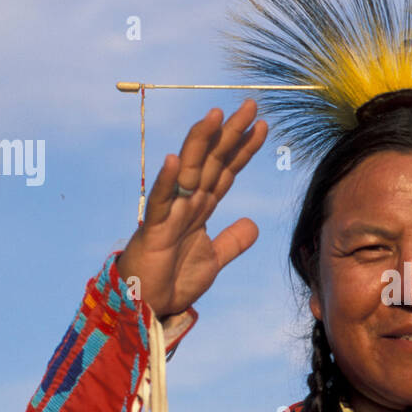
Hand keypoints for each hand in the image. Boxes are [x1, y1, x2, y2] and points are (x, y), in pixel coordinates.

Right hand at [117, 99, 266, 317]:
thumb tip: (253, 223)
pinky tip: (175, 159)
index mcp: (201, 208)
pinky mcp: (153, 229)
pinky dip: (168, 180)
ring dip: (200, 143)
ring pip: (188, 171)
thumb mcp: (214, 259)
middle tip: (250, 104)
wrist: (149, 307)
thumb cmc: (174, 281)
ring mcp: (170, 213)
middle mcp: (187, 203)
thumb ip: (233, 241)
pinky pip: (161, 201)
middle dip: (230, 133)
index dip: (243, 149)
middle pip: (211, 161)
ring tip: (215, 116)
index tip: (262, 125)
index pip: (226, 171)